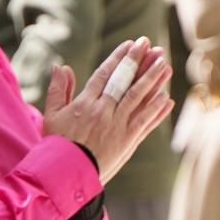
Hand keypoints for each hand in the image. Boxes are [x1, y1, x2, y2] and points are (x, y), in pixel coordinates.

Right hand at [40, 38, 175, 184]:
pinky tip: (167, 98)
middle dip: (138, 61)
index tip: (130, 45)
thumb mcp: (53, 115)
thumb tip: (60, 66)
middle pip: (124, 81)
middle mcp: (103, 111)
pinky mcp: (127, 141)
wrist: (65, 175)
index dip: (119, 57)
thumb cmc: (57, 145)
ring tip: (164, 65)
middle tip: (151, 46)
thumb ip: (59, 89)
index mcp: (85, 102)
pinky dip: (156, 110)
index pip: (105, 74)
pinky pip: (145, 122)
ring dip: (153, 80)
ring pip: (138, 98)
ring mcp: (117, 126)